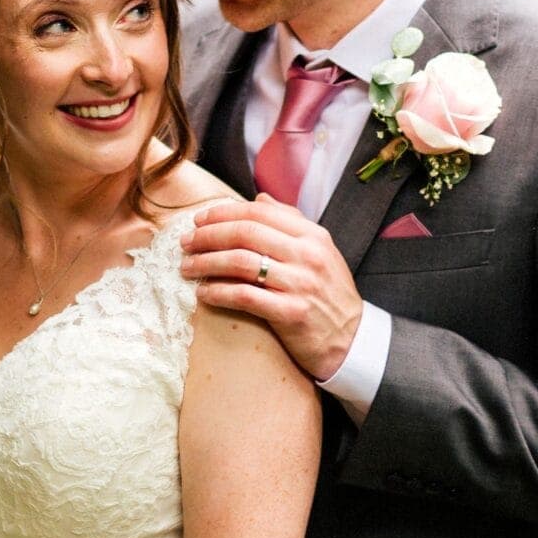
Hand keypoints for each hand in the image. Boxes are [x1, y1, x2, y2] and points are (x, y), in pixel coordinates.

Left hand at [179, 193, 363, 379]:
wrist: (352, 339)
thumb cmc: (328, 293)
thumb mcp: (319, 251)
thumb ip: (290, 222)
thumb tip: (259, 199)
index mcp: (313, 236)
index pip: (259, 212)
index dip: (223, 213)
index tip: (199, 220)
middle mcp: (307, 255)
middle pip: (245, 233)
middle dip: (208, 236)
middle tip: (186, 243)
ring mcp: (300, 284)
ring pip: (240, 262)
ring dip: (206, 263)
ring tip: (187, 267)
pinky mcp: (291, 314)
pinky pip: (245, 297)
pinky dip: (219, 292)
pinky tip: (203, 293)